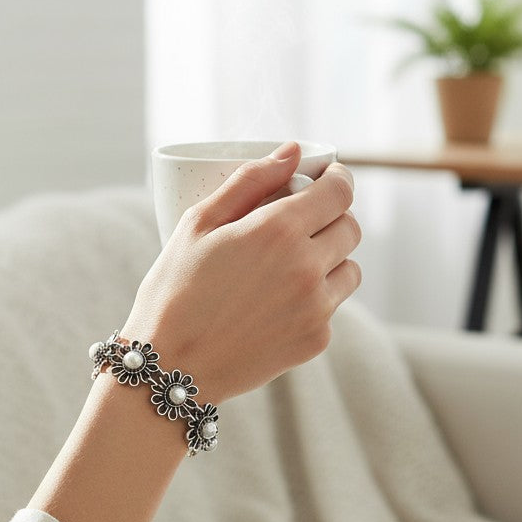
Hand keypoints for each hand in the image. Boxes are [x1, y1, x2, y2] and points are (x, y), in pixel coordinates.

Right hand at [123, 141, 361, 403]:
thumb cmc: (175, 290)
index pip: (339, 190)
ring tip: (289, 266)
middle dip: (331, 216)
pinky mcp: (317, 340)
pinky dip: (315, 298)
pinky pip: (332, 306)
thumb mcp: (198, 223)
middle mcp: (308, 267)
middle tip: (300, 221)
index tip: (325, 177)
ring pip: (349, 268)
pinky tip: (276, 303)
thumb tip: (292, 151)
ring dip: (330, 258)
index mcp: (279, 230)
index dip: (337, 178)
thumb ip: (250, 180)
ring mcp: (317, 308)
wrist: (171, 369)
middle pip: (350, 227)